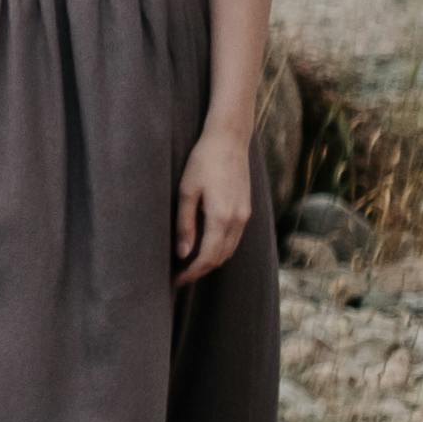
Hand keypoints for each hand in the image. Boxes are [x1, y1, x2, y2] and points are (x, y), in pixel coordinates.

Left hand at [178, 120, 254, 285]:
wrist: (229, 140)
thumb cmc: (202, 162)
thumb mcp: (186, 192)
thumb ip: (185, 225)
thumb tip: (183, 254)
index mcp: (222, 218)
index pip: (207, 257)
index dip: (191, 273)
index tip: (176, 281)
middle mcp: (238, 220)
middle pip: (220, 258)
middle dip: (200, 271)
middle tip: (179, 277)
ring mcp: (245, 216)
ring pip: (229, 250)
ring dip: (211, 261)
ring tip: (189, 266)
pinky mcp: (246, 210)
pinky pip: (234, 239)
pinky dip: (221, 249)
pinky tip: (205, 247)